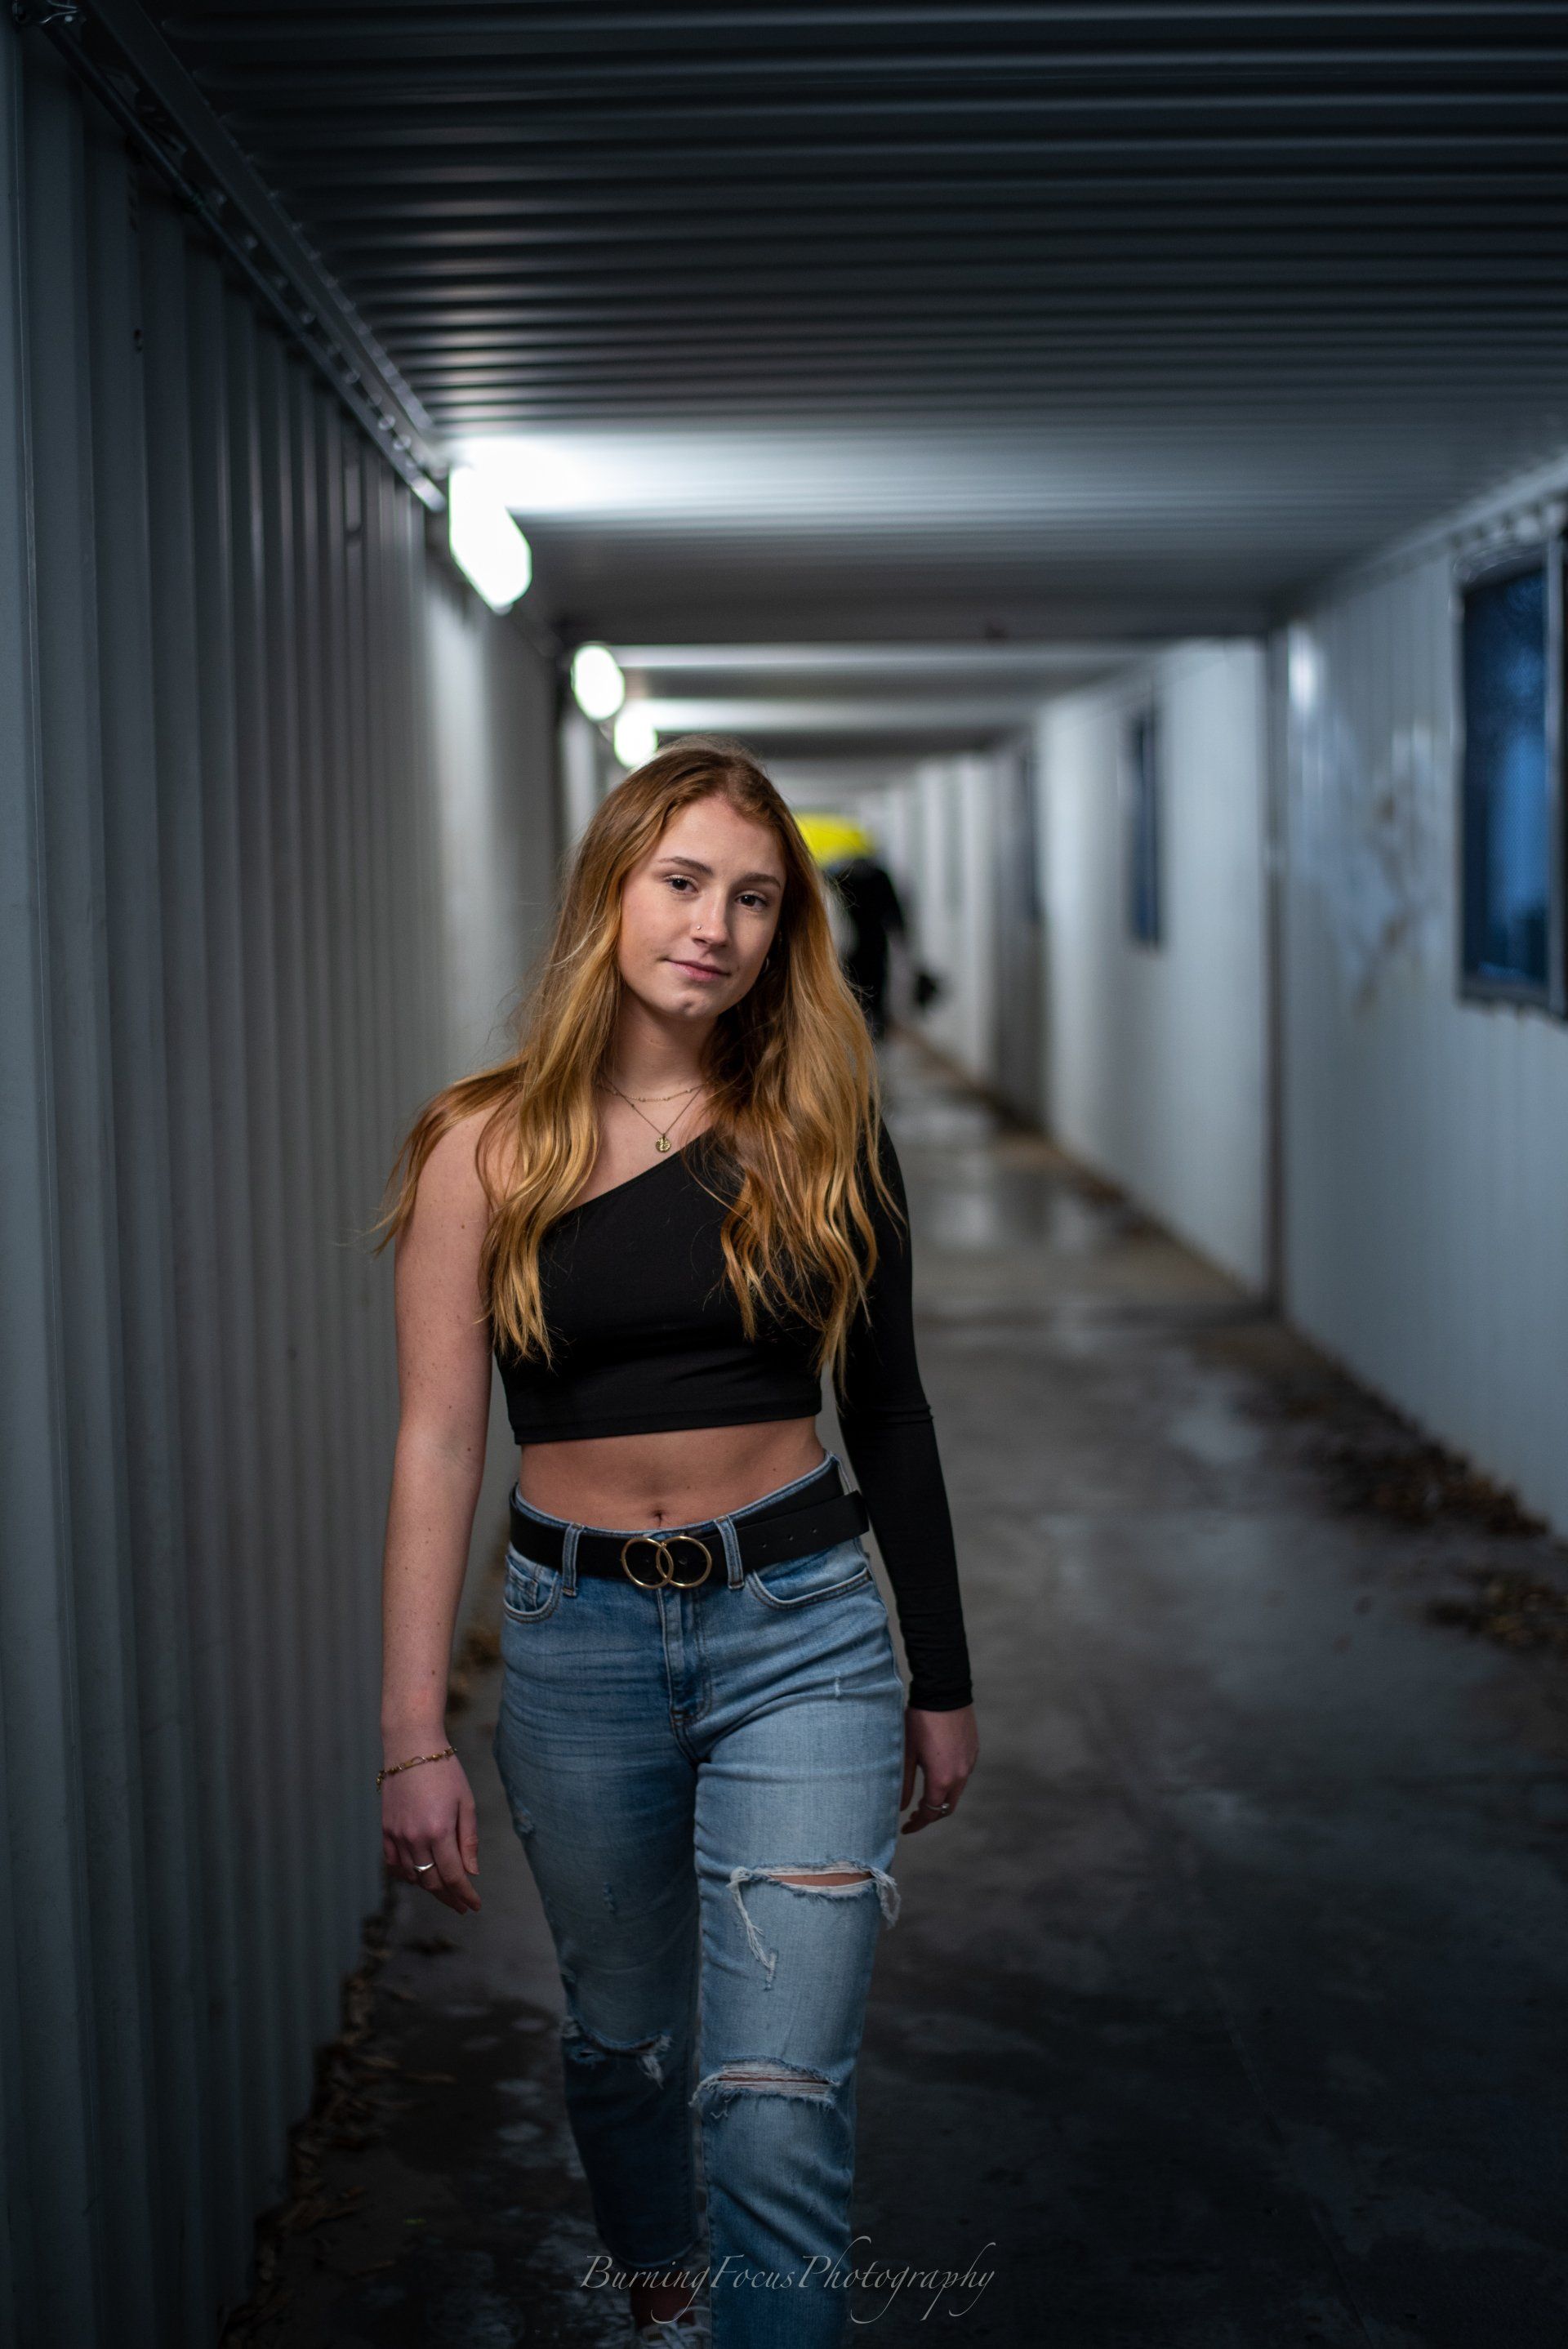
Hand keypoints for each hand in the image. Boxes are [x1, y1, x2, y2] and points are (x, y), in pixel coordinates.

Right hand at [381, 1750, 480, 1914]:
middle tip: (462, 1905)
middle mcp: (415, 1838)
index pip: (454, 1876)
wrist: (411, 1747)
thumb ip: (468, 1840)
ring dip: (430, 1888)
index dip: (465, 1895)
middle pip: (432, 1882)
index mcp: (439, 1831)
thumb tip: (472, 1872)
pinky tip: (418, 1878)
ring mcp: (397, 1836)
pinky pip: (394, 1864)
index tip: (475, 1906)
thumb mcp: (466, 1802)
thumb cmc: (444, 1771)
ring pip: (413, 1876)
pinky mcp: (386, 1830)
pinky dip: (407, 1875)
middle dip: (449, 1897)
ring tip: (445, 1891)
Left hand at [900, 1702, 977, 1832]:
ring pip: (956, 1791)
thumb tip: (899, 1808)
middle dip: (930, 1815)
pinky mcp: (973, 1750)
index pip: (930, 1813)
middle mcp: (960, 1775)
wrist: (944, 1691)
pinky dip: (950, 1782)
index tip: (905, 1828)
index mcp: (942, 1779)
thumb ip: (903, 1784)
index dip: (917, 1824)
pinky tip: (937, 1773)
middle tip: (914, 1815)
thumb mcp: (906, 1753)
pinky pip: (963, 1774)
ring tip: (923, 1795)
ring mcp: (970, 1762)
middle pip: (947, 1807)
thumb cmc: (920, 1721)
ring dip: (941, 1798)